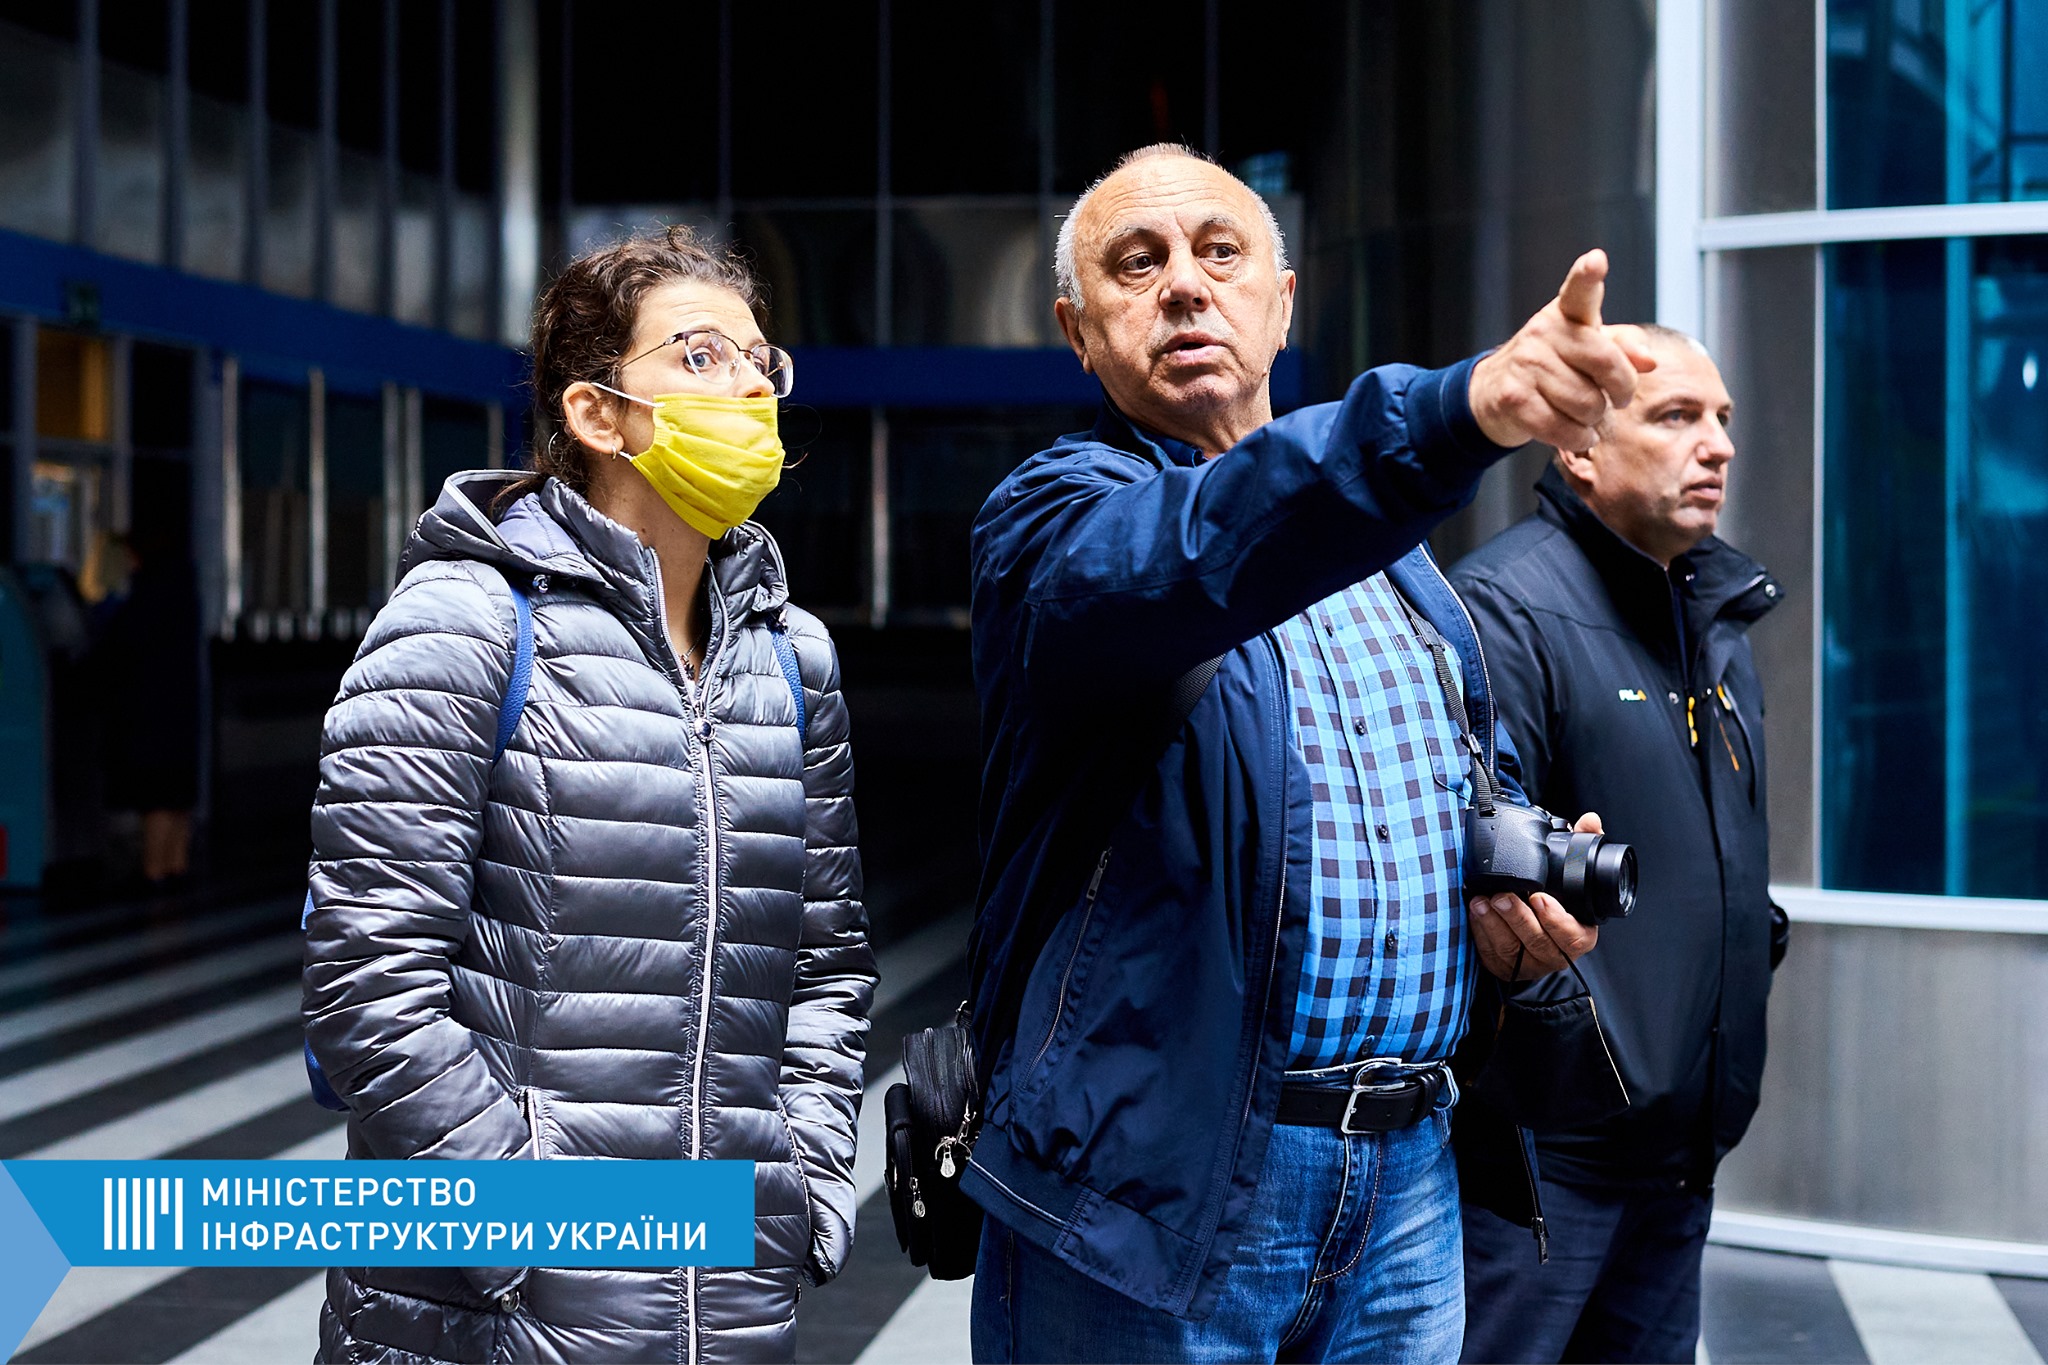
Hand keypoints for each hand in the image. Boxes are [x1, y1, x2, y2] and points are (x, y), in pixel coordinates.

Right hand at [1467, 250, 1659, 451]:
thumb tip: (1648, 361)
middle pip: (1605, 365)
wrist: (1496, 392)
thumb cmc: (1556, 366)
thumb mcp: (1590, 346)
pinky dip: (1579, 438)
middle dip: (1621, 389)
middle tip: (1618, 398)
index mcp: (1567, 313)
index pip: (1579, 291)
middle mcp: (1544, 332)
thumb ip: (1625, 346)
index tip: (1595, 261)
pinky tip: (1577, 433)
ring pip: (1587, 404)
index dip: (1588, 276)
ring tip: (1586, 415)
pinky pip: (1564, 429)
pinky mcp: (1514, 399)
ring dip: (1596, 420)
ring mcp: (1526, 365)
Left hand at [1469, 811, 1604, 980]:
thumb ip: (1582, 846)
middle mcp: (1556, 953)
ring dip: (1494, 924)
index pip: (1572, 936)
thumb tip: (1590, 821)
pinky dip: (1482, 931)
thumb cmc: (1558, 899)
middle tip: (1502, 896)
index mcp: (1579, 934)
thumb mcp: (1573, 875)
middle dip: (1517, 917)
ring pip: (1512, 949)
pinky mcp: (1505, 966)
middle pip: (1538, 942)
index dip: (1556, 919)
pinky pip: (1492, 953)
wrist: (1537, 926)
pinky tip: (1476, 912)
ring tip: (1482, 901)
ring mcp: (1530, 963)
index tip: (1539, 898)